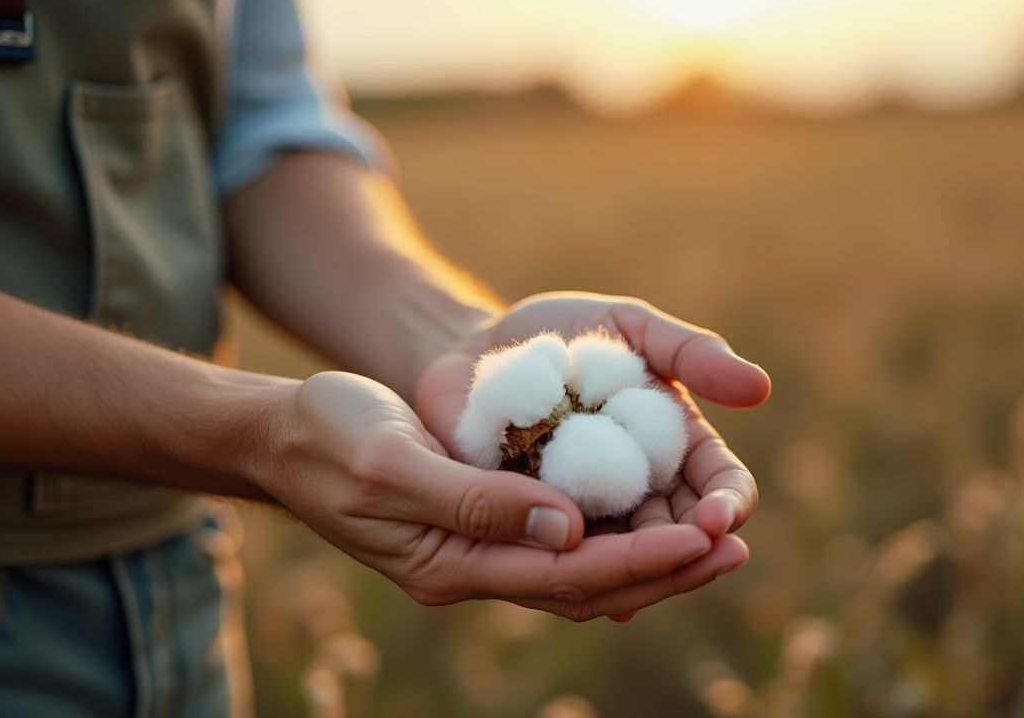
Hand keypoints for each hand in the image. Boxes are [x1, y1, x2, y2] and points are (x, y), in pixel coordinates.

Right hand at [254, 371, 726, 620]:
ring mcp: (477, 553)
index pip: (566, 575)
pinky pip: (562, 545)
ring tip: (717, 537)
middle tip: (737, 546)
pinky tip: (655, 515)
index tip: (704, 539)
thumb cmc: (330, 437)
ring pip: (582, 571)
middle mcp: (473, 571)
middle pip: (587, 586)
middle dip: (665, 570)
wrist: (286, 436)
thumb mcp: (392, 461)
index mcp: (452, 564)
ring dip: (651, 558)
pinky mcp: (481, 526)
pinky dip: (615, 536)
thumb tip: (566, 530)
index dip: (640, 561)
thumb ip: (475, 501)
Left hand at [414, 292, 770, 615]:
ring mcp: (589, 519)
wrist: (477, 347)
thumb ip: (690, 352)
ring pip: (622, 566)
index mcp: (679, 451)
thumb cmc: (566, 331)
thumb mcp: (630, 326)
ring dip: (631, 574)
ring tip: (626, 572)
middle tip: (680, 555)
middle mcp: (642, 496)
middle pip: (681, 542)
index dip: (726, 508)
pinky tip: (565, 574)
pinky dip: (564, 573)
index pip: (723, 491)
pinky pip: (555, 566)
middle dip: (687, 554)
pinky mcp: (533, 533)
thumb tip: (760, 387)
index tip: (714, 515)